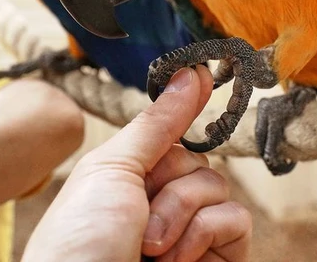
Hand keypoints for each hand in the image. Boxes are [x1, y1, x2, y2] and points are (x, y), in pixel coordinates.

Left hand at [23, 65, 251, 261]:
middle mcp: (161, 206)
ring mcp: (190, 236)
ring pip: (219, 187)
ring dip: (181, 212)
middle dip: (170, 182)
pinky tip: (174, 260)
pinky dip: (205, 233)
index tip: (204, 72)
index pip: (169, 136)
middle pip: (198, 160)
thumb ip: (157, 124)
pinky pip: (237, 221)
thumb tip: (191, 73)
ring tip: (148, 247)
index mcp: (128, 180)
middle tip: (138, 213)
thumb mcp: (111, 169)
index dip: (184, 109)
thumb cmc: (79, 241)